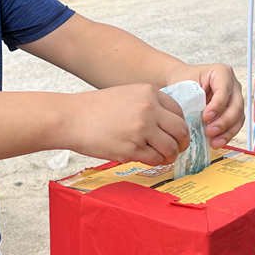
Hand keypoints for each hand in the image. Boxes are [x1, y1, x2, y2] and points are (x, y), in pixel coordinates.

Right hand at [67, 84, 188, 165]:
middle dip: (182, 142)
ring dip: (170, 155)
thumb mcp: (127, 94)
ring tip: (164, 156)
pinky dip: (156, 161)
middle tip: (178, 148)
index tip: (176, 133)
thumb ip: (148, 104)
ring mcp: (141, 130)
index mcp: (149, 93)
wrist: (72, 118)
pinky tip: (150, 159)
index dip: (180, 125)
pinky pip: (155, 159)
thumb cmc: (96, 108)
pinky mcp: (131, 149)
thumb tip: (168, 122)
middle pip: (180, 130)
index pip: (178, 111)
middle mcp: (149, 109)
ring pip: (171, 147)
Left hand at [170, 63, 244, 148]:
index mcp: (222, 72)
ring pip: (239, 117)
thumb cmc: (184, 81)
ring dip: (227, 132)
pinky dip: (227, 135)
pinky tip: (217, 142)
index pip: (224, 90)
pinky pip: (236, 125)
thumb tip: (197, 120)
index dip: (217, 106)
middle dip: (224, 121)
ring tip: (214, 142)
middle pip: (236, 105)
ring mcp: (236, 98)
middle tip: (210, 132)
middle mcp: (233, 84)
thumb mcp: (186, 86)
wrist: (183, 82)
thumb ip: (193, 100)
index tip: (205, 117)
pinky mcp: (235, 111)